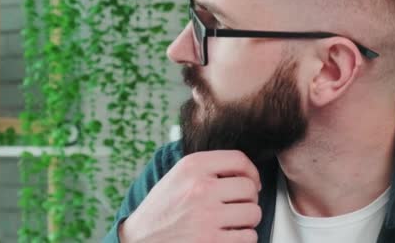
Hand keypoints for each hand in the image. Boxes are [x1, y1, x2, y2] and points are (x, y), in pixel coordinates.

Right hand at [119, 150, 261, 242]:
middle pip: (249, 187)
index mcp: (192, 166)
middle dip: (249, 198)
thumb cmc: (163, 207)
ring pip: (253, 213)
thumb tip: (247, 172)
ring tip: (234, 219)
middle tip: (239, 204)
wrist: (140, 238)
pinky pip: (248, 237)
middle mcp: (200, 188)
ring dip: (248, 219)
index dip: (252, 171)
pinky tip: (230, 234)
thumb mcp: (179, 176)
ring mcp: (206, 216)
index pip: (239, 159)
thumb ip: (209, 168)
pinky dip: (244, 237)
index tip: (252, 181)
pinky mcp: (211, 241)